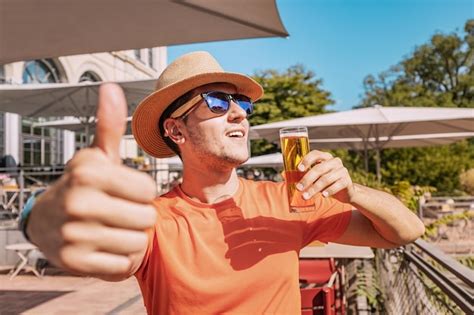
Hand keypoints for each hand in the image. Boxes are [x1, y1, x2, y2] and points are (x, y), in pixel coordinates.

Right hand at [27, 83, 156, 277]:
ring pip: (138, 244)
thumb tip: (111, 88)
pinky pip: (123, 265)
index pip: (148, 190)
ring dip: (130, 239)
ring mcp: (74, 235)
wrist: (46, 221)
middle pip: (147, 218)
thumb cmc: (83, 185)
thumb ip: (109, 125)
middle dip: (138, 217)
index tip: (123, 191)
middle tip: (117, 212)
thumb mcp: (95, 156)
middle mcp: (79, 203)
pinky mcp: (75, 263)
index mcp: (89, 173)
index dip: (140, 192)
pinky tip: (104, 247)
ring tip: (111, 229)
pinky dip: (120, 259)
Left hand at [296, 150, 354, 203]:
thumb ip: (304, 174)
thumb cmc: (326, 183)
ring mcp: (342, 170)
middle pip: (319, 169)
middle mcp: (335, 161)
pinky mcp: (347, 180)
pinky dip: (329, 191)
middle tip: (298, 188)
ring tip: (306, 196)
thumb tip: (286, 175)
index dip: (307, 160)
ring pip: (325, 179)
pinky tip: (323, 196)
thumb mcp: (315, 177)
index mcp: (326, 157)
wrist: (345, 192)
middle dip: (307, 179)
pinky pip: (337, 185)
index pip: (315, 154)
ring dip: (314, 189)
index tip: (299, 169)